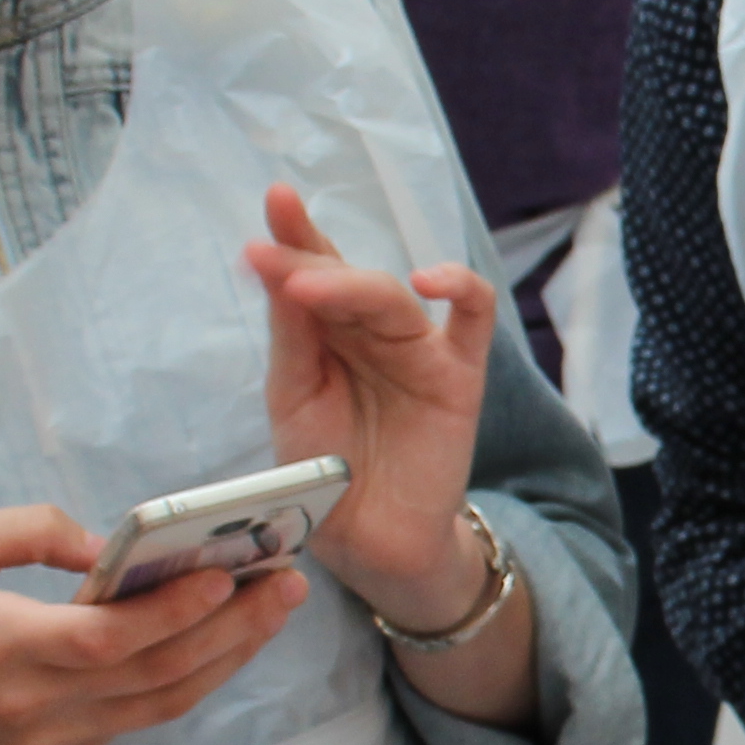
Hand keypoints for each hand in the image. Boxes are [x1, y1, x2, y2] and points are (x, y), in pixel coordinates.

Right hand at [0, 504, 304, 744]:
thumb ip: (31, 530)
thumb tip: (110, 544)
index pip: (107, 638)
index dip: (174, 609)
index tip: (229, 570)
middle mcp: (30, 707)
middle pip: (154, 674)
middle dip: (232, 628)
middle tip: (286, 583)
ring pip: (159, 705)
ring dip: (224, 658)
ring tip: (269, 611)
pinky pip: (132, 720)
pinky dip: (179, 679)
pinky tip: (214, 642)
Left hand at [248, 184, 499, 631]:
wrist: (368, 544)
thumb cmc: (325, 474)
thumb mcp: (294, 401)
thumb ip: (292, 339)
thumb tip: (278, 270)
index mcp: (325, 333)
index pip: (312, 271)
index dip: (294, 234)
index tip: (274, 200)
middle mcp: (370, 331)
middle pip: (346, 277)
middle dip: (308, 259)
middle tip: (271, 254)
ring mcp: (417, 349)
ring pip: (392, 296)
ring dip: (350, 284)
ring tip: (307, 285)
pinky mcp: (458, 376)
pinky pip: (473, 317)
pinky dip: (459, 288)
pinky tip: (427, 280)